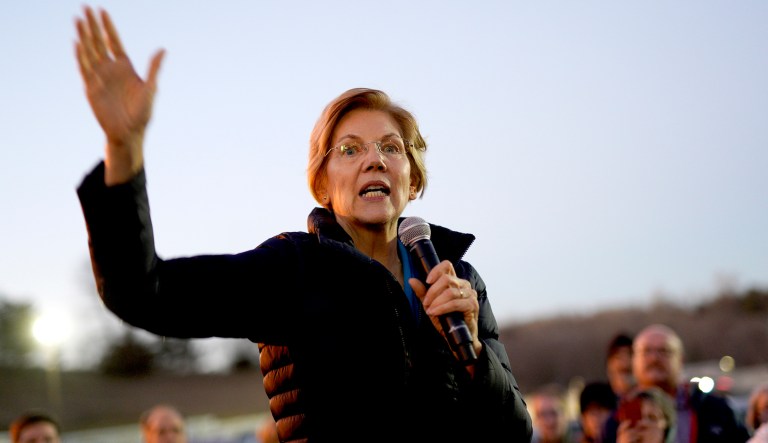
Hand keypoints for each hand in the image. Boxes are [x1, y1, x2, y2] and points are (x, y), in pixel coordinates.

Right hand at [74, 6, 164, 184]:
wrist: (128, 132)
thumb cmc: (142, 113)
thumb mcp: (151, 89)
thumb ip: (154, 68)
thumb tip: (163, 49)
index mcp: (125, 67)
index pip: (114, 41)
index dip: (108, 27)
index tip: (102, 11)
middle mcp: (110, 69)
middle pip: (99, 42)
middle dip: (92, 25)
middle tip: (86, 7)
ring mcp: (99, 77)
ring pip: (90, 51)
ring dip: (84, 36)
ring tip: (78, 19)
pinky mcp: (91, 88)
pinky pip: (84, 68)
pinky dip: (81, 56)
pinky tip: (77, 43)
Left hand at [408, 261, 481, 366]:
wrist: (458, 339)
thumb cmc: (447, 321)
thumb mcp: (431, 306)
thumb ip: (422, 293)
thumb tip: (411, 280)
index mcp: (455, 282)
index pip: (447, 266)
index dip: (436, 270)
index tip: (427, 281)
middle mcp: (464, 285)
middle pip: (446, 278)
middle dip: (432, 291)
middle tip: (426, 303)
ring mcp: (470, 294)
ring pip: (450, 291)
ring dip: (436, 301)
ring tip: (430, 310)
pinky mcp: (472, 305)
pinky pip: (455, 303)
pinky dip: (442, 308)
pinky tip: (435, 312)